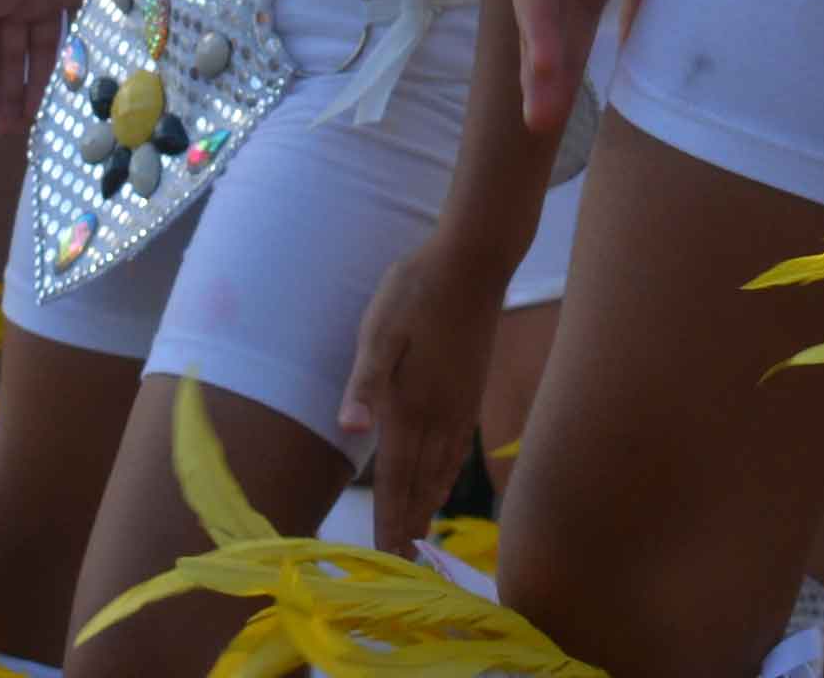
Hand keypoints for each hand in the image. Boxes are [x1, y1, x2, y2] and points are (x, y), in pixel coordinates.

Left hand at [341, 235, 506, 557]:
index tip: (387, 554)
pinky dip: (449, 473)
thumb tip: (350, 431)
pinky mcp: (470, 391)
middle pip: (421, 481)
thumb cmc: (415, 291)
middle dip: (409, 521)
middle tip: (402, 560)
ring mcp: (459, 404)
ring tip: (420, 534)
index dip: (390, 516)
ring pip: (442, 468)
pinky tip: (447, 480)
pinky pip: (459, 447)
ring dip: (429, 502)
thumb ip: (365, 383)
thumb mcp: (378, 330)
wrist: (473, 262)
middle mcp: (439, 414)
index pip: (397, 475)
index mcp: (411, 404)